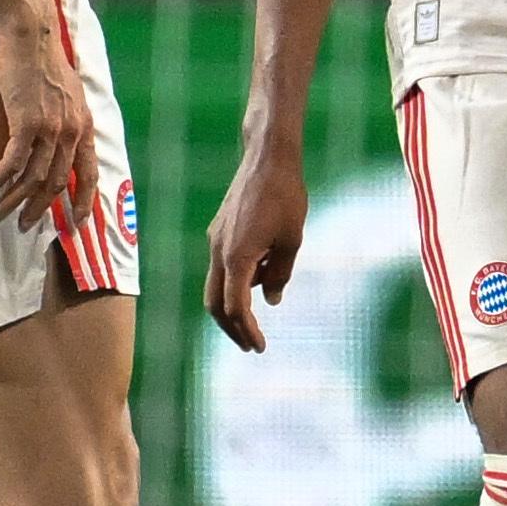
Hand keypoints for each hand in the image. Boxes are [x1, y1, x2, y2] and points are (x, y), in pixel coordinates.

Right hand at [0, 4, 94, 226]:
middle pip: (57, 182)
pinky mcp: (26, 123)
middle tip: (24, 224)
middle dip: (40, 208)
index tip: (78, 223)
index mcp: (84, 126)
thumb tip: (54, 146)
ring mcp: (51, 128)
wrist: (32, 36)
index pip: (89, 173)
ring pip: (34, 177)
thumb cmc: (44, 63)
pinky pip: (13, 162)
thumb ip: (63, 123)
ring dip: (15, 198)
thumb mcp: (65, 97)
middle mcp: (72, 131)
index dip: (84, 201)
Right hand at [203, 143, 307, 355]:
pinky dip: (236, 282)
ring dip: (233, 305)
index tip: (259, 347)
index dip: (246, 330)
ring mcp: (215, 241)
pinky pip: (222, 266)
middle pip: (214, 303)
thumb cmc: (286, 196)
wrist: (267, 158)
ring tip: (258, 314)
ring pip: (215, 285)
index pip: (235, 307)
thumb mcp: (292, 240)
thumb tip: (272, 300)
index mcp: (236, 257)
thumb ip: (280, 273)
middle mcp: (218, 251)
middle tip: (251, 344)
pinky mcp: (219, 231)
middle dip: (231, 328)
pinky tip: (260, 277)